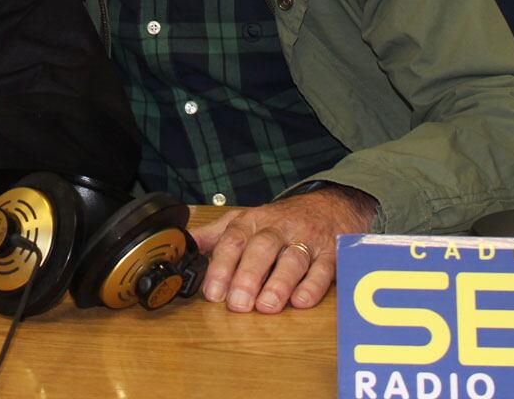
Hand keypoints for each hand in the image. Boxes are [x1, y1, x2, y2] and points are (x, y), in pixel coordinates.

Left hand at [190, 185, 376, 312]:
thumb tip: (182, 245)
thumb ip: (214, 236)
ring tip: (266, 306)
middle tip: (237, 303)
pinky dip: (313, 286)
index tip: (213, 292)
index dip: (222, 266)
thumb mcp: (245, 220)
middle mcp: (279, 230)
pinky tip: (301, 301)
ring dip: (278, 283)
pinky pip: (323, 269)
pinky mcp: (331, 255)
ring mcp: (306, 241)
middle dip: (248, 276)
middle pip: (262, 249)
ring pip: (293, 260)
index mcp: (253, 222)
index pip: (233, 240)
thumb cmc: (281, 221)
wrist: (330, 206)